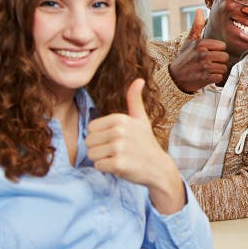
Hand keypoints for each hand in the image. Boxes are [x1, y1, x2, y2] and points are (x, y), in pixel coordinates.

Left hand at [87, 79, 184, 213]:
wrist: (158, 167)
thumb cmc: (146, 143)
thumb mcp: (141, 119)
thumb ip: (135, 100)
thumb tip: (139, 79)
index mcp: (121, 119)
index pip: (91, 128)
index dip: (101, 136)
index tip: (117, 139)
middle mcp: (119, 131)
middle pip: (89, 141)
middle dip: (100, 148)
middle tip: (118, 150)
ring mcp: (119, 147)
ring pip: (92, 154)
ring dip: (102, 159)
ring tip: (119, 157)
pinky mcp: (118, 164)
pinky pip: (98, 166)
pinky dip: (107, 169)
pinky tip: (120, 166)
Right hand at [169, 9, 227, 92]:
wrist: (174, 77)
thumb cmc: (184, 58)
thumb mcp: (189, 41)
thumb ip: (197, 26)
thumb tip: (200, 10)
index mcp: (200, 44)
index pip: (222, 46)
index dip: (218, 50)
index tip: (210, 53)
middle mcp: (202, 54)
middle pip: (225, 57)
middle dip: (219, 61)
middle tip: (210, 63)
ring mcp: (204, 66)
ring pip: (223, 67)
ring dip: (218, 70)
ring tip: (208, 69)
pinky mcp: (205, 78)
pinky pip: (219, 77)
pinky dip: (215, 78)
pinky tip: (208, 76)